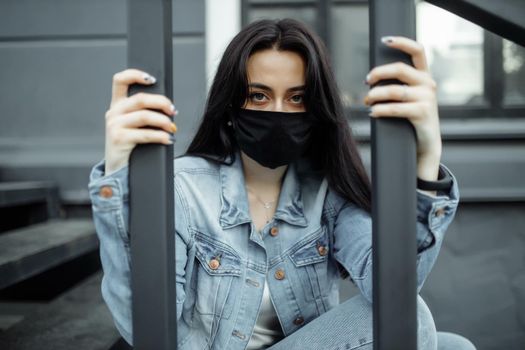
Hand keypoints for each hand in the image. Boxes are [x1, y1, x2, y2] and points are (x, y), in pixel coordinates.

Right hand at [104, 69, 177, 174]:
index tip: (153, 79)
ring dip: (164, 121)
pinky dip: (161, 136)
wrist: (118, 169)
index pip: (120, 80)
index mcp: (117, 104)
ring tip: (173, 128)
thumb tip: (168, 107)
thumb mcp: (134, 125)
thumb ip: (144, 112)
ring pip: (145, 116)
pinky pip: (145, 134)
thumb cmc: (131, 144)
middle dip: (162, 103)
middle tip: (173, 111)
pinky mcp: (119, 139)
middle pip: (140, 99)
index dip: (135, 75)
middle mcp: (113, 112)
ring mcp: (114, 125)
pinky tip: (169, 139)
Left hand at [364, 36, 440, 181]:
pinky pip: (395, 108)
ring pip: (394, 90)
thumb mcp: (408, 97)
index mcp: (424, 75)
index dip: (402, 42)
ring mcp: (427, 98)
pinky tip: (372, 113)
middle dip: (378, 73)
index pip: (417, 51)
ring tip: (366, 101)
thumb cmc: (411, 118)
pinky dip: (380, 110)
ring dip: (375, 95)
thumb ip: (398, 84)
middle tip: (367, 82)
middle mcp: (428, 83)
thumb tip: (372, 78)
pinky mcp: (422, 113)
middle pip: (399, 69)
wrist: (425, 143)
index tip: (384, 40)